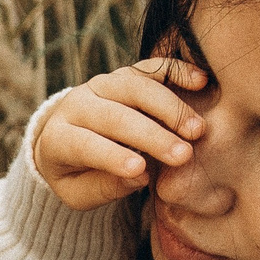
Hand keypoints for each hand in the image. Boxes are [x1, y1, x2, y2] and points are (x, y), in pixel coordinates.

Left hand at [33, 57, 209, 209]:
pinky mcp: (124, 73)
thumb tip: (139, 177)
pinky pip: (149, 66)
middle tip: (184, 156)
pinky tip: (201, 81)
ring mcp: (101, 84)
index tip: (143, 170)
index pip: (85, 144)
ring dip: (169, 107)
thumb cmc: (75, 174)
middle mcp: (77, 104)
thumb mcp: (78, 193)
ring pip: (135, 87)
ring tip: (196, 130)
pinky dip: (175, 70)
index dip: (113, 156)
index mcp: (58, 137)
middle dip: (152, 136)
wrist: (65, 137)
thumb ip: (104, 187)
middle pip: (116, 116)